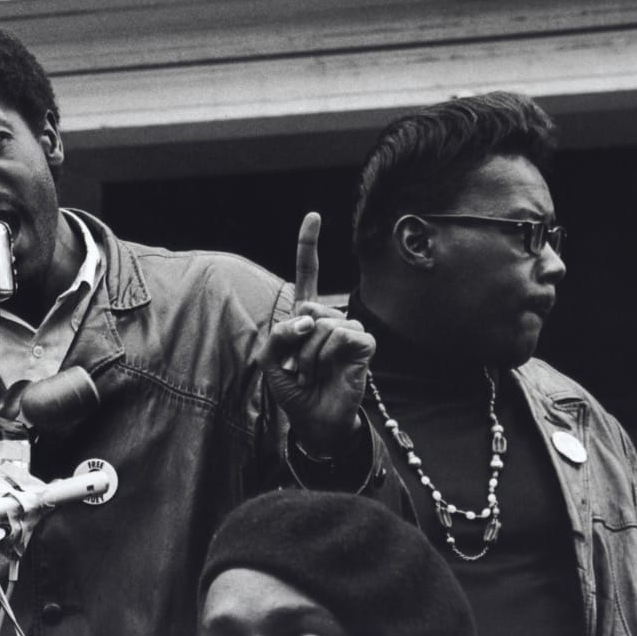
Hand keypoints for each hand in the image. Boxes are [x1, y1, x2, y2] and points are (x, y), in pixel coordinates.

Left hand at [256, 213, 374, 455]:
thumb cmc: (295, 388)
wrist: (315, 419)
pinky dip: (329, 355)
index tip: (314, 216)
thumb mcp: (271, 361)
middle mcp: (330, 317)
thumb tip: (307, 320)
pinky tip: (333, 370)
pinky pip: (341, 335)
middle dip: (296, 341)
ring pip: (322, 324)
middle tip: (302, 366)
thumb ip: (278, 334)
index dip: (308, 246)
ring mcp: (350, 330)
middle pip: (307, 308)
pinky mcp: (365, 345)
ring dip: (310, 354)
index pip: (309, 274)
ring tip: (316, 372)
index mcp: (307, 315)